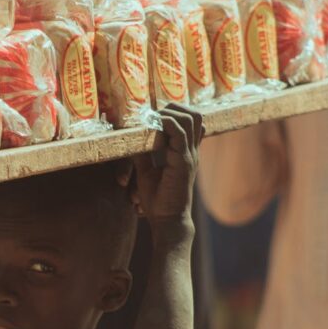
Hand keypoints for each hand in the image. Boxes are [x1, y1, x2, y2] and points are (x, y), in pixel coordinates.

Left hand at [121, 104, 202, 222]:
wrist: (168, 221)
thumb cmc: (158, 201)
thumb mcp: (146, 172)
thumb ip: (143, 154)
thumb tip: (132, 138)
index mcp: (185, 152)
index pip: (190, 122)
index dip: (172, 113)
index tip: (152, 116)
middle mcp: (191, 151)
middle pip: (195, 115)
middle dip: (174, 108)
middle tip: (153, 115)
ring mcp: (190, 155)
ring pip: (190, 119)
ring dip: (170, 113)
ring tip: (153, 120)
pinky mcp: (184, 162)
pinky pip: (179, 133)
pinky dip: (166, 124)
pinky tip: (152, 128)